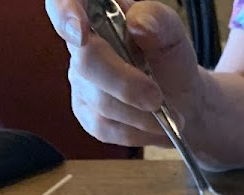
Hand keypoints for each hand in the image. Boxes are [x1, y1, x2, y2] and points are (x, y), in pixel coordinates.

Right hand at [45, 0, 201, 145]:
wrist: (182, 103)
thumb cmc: (171, 62)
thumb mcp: (173, 34)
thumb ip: (158, 20)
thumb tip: (138, 24)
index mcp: (98, 13)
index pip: (61, 4)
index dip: (64, 14)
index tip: (80, 32)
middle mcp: (82, 45)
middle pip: (86, 62)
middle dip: (126, 85)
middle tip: (157, 98)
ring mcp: (81, 81)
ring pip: (101, 102)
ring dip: (141, 115)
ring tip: (169, 115)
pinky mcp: (87, 115)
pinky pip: (105, 128)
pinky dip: (137, 132)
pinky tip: (155, 129)